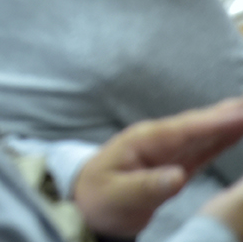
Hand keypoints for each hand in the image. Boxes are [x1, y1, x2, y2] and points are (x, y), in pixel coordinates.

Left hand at [74, 97, 242, 237]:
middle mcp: (159, 139)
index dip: (215, 122)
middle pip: (200, 124)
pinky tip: (239, 130)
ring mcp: (168, 149)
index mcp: (144, 141)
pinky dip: (223, 138)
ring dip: (231, 122)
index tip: (242, 112)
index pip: (185, 130)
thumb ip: (147, 186)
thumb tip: (178, 177)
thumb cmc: (99, 197)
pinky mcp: (176, 162)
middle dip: (230, 113)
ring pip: (206, 133)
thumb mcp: (118, 195)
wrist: (87, 201)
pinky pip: (205, 148)